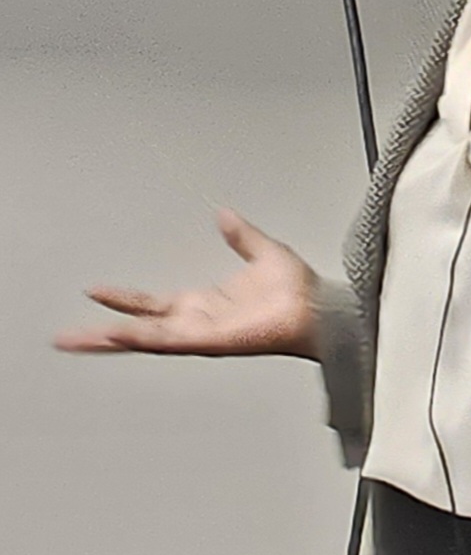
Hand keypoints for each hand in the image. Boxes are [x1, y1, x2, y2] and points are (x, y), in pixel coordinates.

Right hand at [55, 210, 319, 360]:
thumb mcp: (261, 251)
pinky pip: (171, 341)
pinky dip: (144, 338)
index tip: (95, 292)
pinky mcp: (212, 341)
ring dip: (113, 338)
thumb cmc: (298, 289)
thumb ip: (241, 235)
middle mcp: (197, 322)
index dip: (124, 299)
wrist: (320, 307)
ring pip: (147, 338)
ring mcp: (202, 334)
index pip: (152, 303)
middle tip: (66, 337)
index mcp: (203, 303)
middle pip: (138, 328)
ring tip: (80, 339)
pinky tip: (121, 335)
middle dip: (102, 333)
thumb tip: (225, 213)